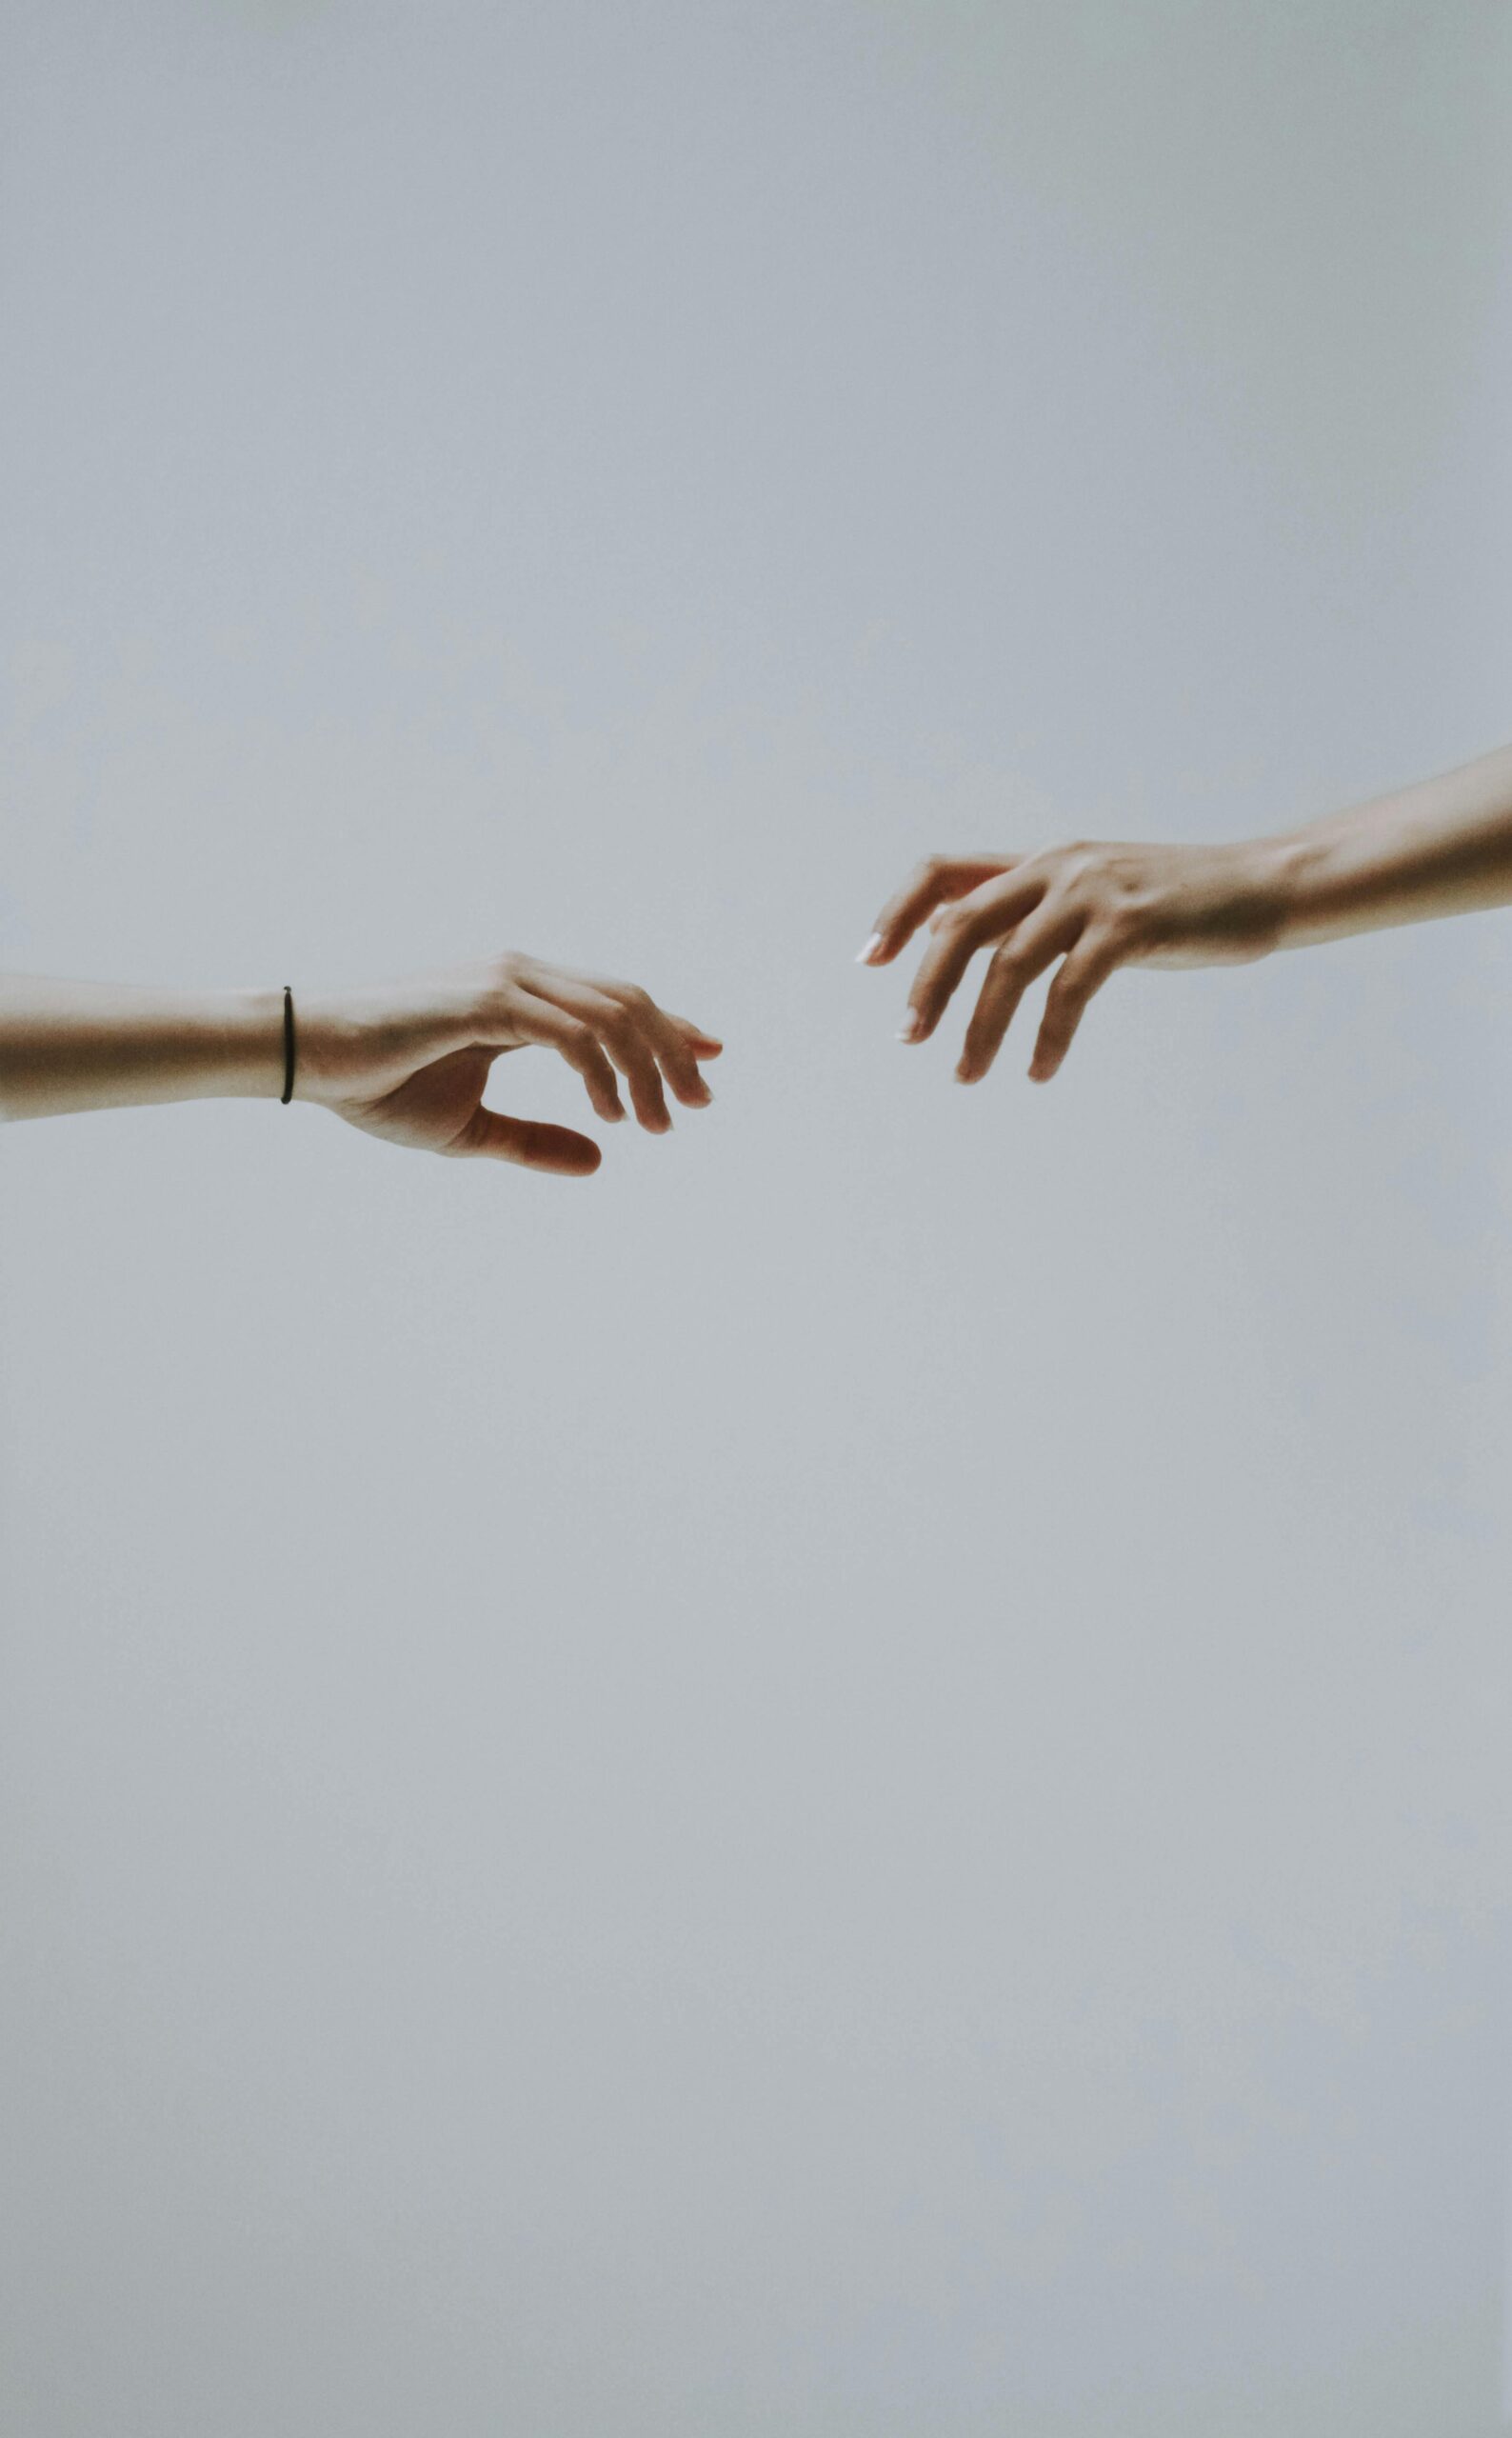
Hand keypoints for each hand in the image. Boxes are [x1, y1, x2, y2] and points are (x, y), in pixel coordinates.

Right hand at [296, 952, 721, 1172]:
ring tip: (657, 1123)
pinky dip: (601, 1072)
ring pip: (611, 1013)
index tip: (711, 1062)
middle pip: (629, 1001)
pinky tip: (610, 1114)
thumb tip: (600, 1161)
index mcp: (523, 998)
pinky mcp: (487, 1000)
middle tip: (698, 1107)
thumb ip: (533, 1141)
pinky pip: (570, 1033)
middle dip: (674, 1052)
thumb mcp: (471, 1129)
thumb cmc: (378, 1087)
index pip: (615, 1004)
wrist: (312, 1061)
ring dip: (646, 1069)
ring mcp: (507, 982)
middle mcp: (523, 978)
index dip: (670, 1030)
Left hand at [857, 839, 1288, 1081]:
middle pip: (961, 923)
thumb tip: (969, 947)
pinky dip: (1047, 1036)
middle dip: (927, 985)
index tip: (870, 961)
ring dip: (980, 1026)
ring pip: (1008, 964)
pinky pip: (1068, 989)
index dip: (898, 913)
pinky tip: (1040, 1070)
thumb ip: (1039, 915)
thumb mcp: (1099, 899)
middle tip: (910, 1038)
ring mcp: (1093, 892)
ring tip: (966, 1073)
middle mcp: (1058, 866)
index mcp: (1043, 861)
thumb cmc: (1181, 903)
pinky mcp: (1130, 925)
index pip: (943, 872)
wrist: (1265, 885)